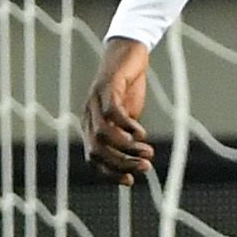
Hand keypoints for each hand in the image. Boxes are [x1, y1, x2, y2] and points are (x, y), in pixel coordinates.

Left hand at [84, 39, 154, 180]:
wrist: (129, 54)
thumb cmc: (129, 87)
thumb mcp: (129, 116)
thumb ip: (128, 136)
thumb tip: (140, 161)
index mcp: (91, 126)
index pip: (94, 158)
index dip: (110, 173)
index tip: (131, 181)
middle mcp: (89, 116)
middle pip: (97, 150)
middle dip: (121, 163)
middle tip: (146, 166)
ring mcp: (95, 101)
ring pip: (103, 134)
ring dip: (126, 148)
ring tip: (147, 150)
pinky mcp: (108, 87)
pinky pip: (113, 112)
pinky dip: (128, 126)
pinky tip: (141, 131)